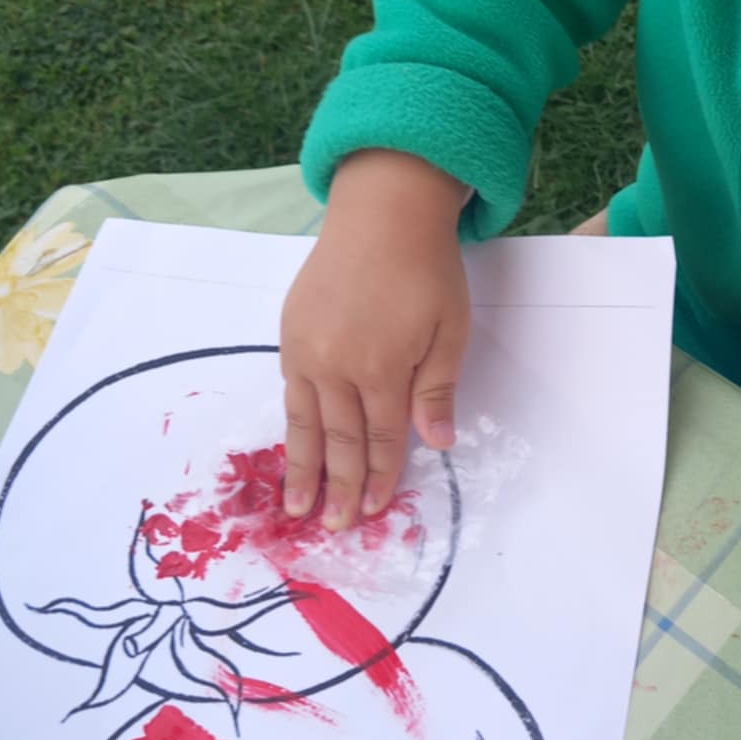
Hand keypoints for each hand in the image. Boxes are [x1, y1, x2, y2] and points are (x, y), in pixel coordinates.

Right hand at [280, 150, 469, 528]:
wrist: (381, 212)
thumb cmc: (427, 269)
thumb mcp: (450, 329)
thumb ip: (436, 388)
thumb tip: (437, 444)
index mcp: (381, 367)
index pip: (381, 438)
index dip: (381, 476)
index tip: (375, 509)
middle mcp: (336, 365)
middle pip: (340, 440)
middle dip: (339, 487)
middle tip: (335, 528)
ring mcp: (307, 349)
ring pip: (305, 423)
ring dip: (303, 469)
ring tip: (297, 508)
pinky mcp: (290, 332)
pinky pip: (290, 391)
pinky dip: (292, 425)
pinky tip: (293, 448)